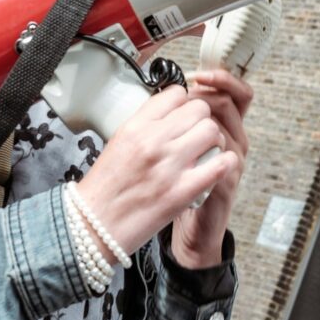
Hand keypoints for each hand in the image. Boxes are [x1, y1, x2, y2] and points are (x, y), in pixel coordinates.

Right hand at [76, 85, 236, 262]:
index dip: (185, 103)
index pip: (176, 94)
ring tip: (205, 152)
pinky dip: (224, 163)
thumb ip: (145, 124)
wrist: (95, 225)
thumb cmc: (105, 187)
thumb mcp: (118, 142)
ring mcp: (169, 165)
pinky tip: (218, 166)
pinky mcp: (183, 191)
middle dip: (202, 120)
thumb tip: (171, 111)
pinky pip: (220, 164)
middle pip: (199, 109)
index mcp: (135, 126)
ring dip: (213, 140)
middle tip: (197, 135)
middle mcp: (153, 140)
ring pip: (212, 132)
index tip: (183, 115)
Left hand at [171, 69, 252, 267]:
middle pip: (229, 101)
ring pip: (224, 127)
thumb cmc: (181, 183)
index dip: (219, 78)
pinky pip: (225, 161)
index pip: (234, 90)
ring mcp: (234, 161)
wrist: (189, 227)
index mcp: (224, 125)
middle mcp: (234, 139)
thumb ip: (181, 118)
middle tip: (181, 105)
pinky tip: (186, 158)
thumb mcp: (179, 143)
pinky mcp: (226, 183)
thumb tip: (170, 90)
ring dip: (199, 125)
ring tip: (177, 134)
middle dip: (202, 98)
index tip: (197, 74)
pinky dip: (203, 155)